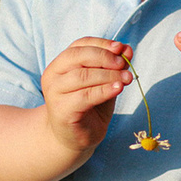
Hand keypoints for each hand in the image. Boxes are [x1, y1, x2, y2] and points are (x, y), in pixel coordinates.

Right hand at [39, 37, 133, 154]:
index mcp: (60, 64)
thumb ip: (114, 66)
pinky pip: (85, 96)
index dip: (102, 44)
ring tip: (127, 78)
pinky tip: (118, 88)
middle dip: (104, 57)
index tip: (121, 48)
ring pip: (82, 76)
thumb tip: (127, 49)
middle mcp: (53, 76)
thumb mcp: (105, 82)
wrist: (75, 137)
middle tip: (123, 64)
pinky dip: (104, 90)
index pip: (80, 45)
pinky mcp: (62, 111)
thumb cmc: (90, 106)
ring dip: (109, 75)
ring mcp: (55, 93)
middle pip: (78, 57)